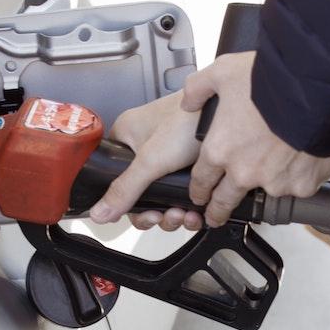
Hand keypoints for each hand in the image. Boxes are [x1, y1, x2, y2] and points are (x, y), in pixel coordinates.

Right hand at [88, 92, 205, 230]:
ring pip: (163, 196)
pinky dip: (188, 207)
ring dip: (174, 213)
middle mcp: (145, 147)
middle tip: (167, 216)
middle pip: (141, 193)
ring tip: (185, 214)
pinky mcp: (189, 162)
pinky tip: (196, 211)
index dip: (128, 204)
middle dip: (156, 212)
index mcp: (126, 137)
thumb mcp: (151, 160)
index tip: (146, 214)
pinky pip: (182, 193)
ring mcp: (168, 156)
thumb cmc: (190, 119)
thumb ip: (125, 189)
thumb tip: (99, 213)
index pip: (114, 179)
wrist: (230, 113)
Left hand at [181, 52, 329, 225]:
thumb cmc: (271, 80)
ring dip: (267, 182)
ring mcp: (274, 182)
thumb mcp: (223, 72)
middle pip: (224, 201)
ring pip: (266, 191)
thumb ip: (199, 89)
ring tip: (276, 164)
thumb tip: (189, 102)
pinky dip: (298, 175)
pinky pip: (297, 186)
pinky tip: (301, 156)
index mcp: (221, 149)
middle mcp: (244, 171)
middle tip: (217, 216)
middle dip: (218, 211)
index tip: (200, 195)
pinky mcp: (302, 185)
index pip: (201, 181)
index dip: (198, 190)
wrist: (315, 89)